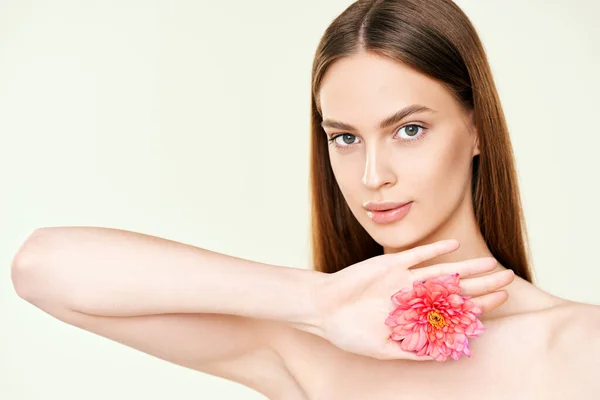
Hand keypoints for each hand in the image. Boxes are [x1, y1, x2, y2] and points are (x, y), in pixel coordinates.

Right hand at [313, 240, 513, 360]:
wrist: (324, 309)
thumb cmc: (350, 332)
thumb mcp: (383, 349)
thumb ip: (413, 351)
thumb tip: (445, 357)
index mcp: (416, 318)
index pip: (455, 312)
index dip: (479, 307)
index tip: (502, 301)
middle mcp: (415, 297)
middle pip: (456, 290)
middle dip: (483, 284)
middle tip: (510, 278)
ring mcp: (404, 279)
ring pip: (442, 271)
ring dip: (467, 267)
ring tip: (492, 262)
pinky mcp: (391, 265)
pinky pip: (417, 256)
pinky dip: (435, 251)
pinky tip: (454, 246)